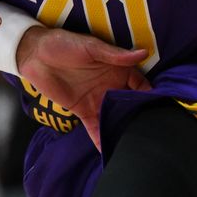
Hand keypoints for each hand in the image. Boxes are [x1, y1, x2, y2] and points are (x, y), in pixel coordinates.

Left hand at [16, 27, 151, 150]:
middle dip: (139, 116)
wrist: (34, 55)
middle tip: (153, 134)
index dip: (150, 96)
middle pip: (130, 104)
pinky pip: (95, 128)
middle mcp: (111, 85)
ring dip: (123, 129)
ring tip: (136, 146)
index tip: (162, 110)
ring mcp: (97, 99)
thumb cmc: (64, 43)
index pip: (140, 85)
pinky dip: (102, 139)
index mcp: (117, 68)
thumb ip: (115, 55)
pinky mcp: (83, 111)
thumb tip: (143, 53)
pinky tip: (110, 153)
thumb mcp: (91, 47)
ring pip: (115, 117)